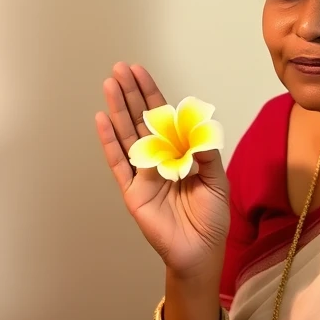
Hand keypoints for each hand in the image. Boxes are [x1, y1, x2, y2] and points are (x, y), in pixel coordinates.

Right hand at [96, 63, 229, 278]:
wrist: (201, 251)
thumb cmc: (211, 218)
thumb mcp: (217, 180)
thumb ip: (206, 154)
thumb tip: (197, 131)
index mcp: (178, 153)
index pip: (162, 118)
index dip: (151, 95)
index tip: (140, 72)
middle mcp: (157, 159)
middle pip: (140, 120)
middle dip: (131, 94)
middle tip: (119, 69)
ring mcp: (142, 174)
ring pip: (127, 135)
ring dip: (117, 110)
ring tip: (108, 85)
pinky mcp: (133, 191)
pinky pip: (119, 163)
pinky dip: (110, 142)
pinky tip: (102, 120)